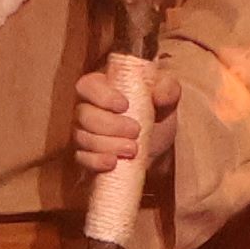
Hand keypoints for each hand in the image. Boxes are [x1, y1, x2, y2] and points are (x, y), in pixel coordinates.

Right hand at [72, 54, 172, 179]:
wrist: (156, 147)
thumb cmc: (157, 114)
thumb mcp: (167, 99)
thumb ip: (167, 89)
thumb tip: (160, 94)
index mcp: (102, 87)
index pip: (88, 85)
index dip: (102, 96)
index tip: (125, 105)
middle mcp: (86, 108)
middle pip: (83, 114)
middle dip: (110, 125)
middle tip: (136, 131)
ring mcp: (83, 133)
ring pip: (82, 137)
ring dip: (107, 145)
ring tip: (133, 149)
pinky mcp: (85, 155)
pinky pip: (82, 158)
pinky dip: (96, 161)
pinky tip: (112, 163)